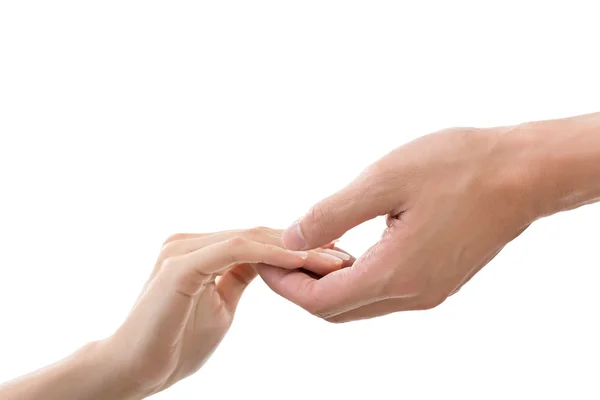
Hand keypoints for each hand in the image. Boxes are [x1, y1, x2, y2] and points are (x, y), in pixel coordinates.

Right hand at [99, 227, 348, 397]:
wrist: (134, 368)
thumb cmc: (176, 341)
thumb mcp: (222, 303)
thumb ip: (241, 277)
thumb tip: (269, 266)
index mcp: (201, 248)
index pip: (260, 240)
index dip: (299, 248)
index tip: (336, 256)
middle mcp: (192, 240)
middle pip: (261, 235)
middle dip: (306, 245)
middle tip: (345, 254)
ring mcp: (184, 248)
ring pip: (253, 239)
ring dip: (297, 249)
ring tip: (335, 259)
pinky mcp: (182, 263)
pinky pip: (236, 251)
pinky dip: (271, 255)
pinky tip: (302, 262)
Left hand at [258, 126, 539, 321]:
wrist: (523, 173)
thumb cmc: (458, 167)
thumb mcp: (384, 180)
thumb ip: (332, 214)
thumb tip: (290, 238)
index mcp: (395, 273)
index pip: (321, 301)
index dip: (285, 285)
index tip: (264, 258)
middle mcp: (412, 294)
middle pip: (338, 310)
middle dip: (300, 287)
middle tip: (278, 254)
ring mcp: (429, 291)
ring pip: (361, 303)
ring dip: (327, 283)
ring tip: (306, 248)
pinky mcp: (439, 280)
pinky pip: (384, 292)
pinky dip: (355, 278)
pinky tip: (346, 248)